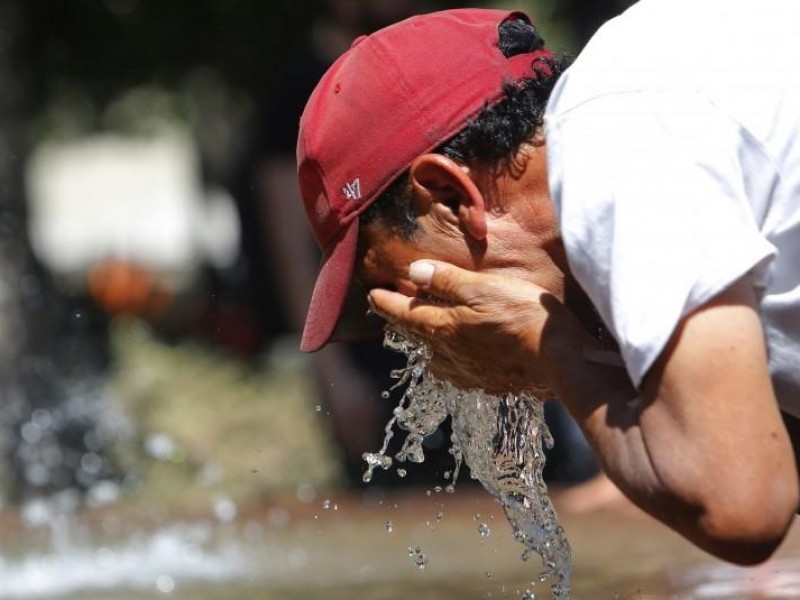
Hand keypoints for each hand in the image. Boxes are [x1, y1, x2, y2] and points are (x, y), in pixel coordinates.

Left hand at [368, 260, 578, 394]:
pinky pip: (454, 372)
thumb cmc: (523, 317)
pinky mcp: (488, 382)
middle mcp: (449, 354)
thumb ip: (447, 280)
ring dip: (420, 341)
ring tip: (416, 331)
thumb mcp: (484, 288)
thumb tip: (413, 272)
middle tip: (387, 310)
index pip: (404, 313)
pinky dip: (443, 360)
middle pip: (415, 335)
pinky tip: (449, 360)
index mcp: (444, 328)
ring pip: (432, 356)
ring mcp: (468, 372)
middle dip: (398, 320)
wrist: (558, 361)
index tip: (371, 294)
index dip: (386, 302)